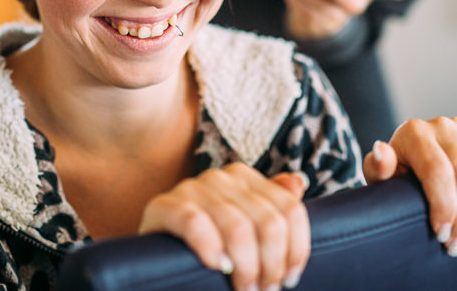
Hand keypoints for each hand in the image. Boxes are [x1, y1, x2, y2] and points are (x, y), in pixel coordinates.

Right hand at [139, 162, 310, 290]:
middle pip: (269, 222)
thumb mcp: (245, 229)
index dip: (297, 249)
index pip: (289, 209)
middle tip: (264, 290)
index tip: (290, 278)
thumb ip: (273, 205)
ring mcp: (190, 188)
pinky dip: (210, 247)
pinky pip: (194, 223)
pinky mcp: (162, 206)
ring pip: (238, 228)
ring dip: (246, 267)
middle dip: (271, 265)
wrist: (159, 259)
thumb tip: (297, 183)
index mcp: (243, 177)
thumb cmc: (209, 247)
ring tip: (244, 288)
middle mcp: (219, 177)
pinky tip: (216, 265)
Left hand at [363, 117, 456, 256]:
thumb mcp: (380, 175)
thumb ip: (377, 167)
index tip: (442, 234)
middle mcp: (441, 125)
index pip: (438, 172)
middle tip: (456, 242)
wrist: (409, 157)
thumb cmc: (394, 172)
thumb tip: (381, 151)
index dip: (445, 207)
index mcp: (413, 133)